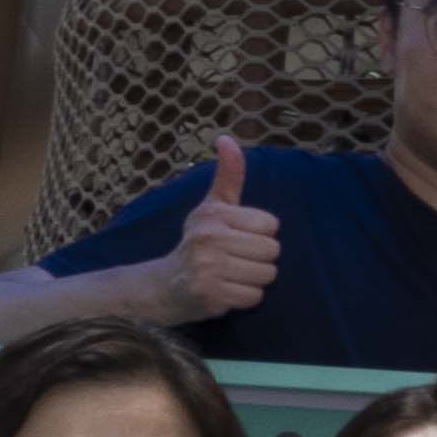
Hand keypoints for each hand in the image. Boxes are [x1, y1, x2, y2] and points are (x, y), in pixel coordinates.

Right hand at [157, 136, 282, 324]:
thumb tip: (226, 138)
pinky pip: (254, 297)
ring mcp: (207, 267)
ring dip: (253, 280)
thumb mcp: (212, 206)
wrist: (164, 285)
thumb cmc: (197, 242)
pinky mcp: (210, 294)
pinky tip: (225, 291)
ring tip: (230, 275)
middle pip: (272, 251)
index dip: (260, 235)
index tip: (237, 238)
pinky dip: (244, 298)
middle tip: (234, 260)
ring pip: (267, 275)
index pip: (271, 225)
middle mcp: (208, 238)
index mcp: (214, 214)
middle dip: (259, 259)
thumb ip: (228, 176)